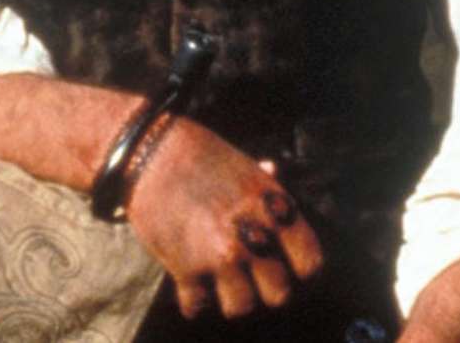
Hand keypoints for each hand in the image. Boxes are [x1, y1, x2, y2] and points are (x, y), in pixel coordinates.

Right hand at [125, 117, 322, 319]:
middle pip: (278, 294)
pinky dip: (192, 300)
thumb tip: (275, 171)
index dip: (298, 266)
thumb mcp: (241, 162)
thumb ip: (263, 180)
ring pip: (241, 307)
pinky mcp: (186, 269)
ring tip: (220, 283)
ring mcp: (221, 257)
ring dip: (230, 297)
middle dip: (264, 287)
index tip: (285, 264)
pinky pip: (197, 306)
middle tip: (249, 276)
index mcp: (274, 209)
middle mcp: (254, 237)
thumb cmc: (198, 152)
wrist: (149, 152)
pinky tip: (190, 285)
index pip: (309, 262)